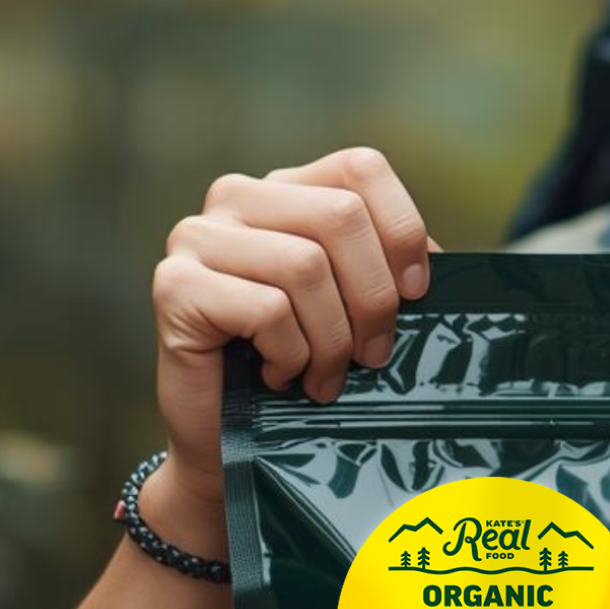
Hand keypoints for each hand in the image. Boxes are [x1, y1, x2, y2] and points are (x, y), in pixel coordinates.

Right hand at [149, 146, 443, 510]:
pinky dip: (290, 354)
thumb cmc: (304, 368)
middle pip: (341, 215)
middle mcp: (237, 198)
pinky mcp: (173, 284)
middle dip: (374, 297)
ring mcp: (197, 236)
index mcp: (288, 189)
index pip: (361, 168)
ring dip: (332, 339)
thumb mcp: (359, 308)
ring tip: (327, 378)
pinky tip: (280, 376)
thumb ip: (392, 270)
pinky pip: (265, 308)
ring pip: (304, 265)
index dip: (402, 229)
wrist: (229, 440)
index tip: (415, 293)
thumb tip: (436, 261)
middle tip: (373, 355)